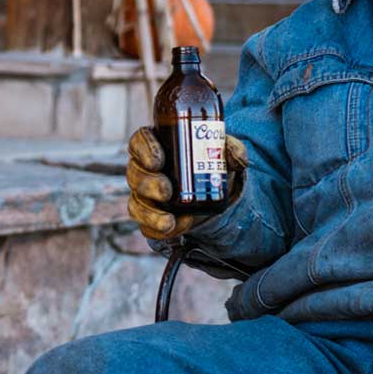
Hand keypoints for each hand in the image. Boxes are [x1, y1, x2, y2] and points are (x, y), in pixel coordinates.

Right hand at [126, 127, 246, 244]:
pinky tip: (176, 228)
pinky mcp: (149, 219)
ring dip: (150, 213)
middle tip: (167, 191)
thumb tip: (238, 159)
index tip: (158, 160)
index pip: (138, 143)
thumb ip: (232, 149)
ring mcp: (144, 196)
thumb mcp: (222, 153)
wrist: (212, 194)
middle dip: (148, 184)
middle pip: (134, 174)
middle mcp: (143, 171)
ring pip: (136, 204)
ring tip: (168, 220)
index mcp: (155, 146)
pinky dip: (158, 230)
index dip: (143, 150)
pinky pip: (145, 227)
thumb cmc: (208, 164)